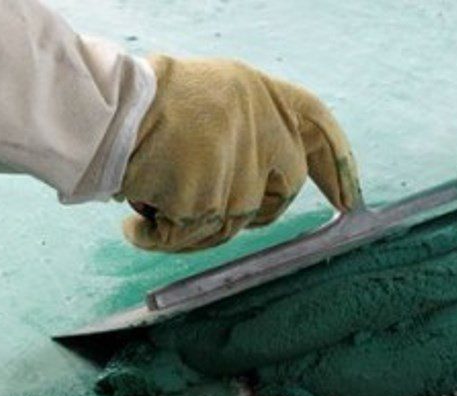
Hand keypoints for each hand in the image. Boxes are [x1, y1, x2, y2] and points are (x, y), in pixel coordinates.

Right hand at [120, 55, 361, 251]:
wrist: (106, 113)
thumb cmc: (152, 105)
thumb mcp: (220, 97)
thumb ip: (254, 130)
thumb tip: (271, 181)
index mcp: (267, 100)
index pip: (320, 133)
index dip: (339, 168)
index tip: (350, 202)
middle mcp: (264, 134)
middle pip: (280, 197)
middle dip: (252, 208)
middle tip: (209, 194)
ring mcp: (242, 172)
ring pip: (233, 224)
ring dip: (195, 219)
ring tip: (156, 189)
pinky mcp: (213, 203)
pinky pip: (193, 236)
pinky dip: (161, 234)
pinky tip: (139, 216)